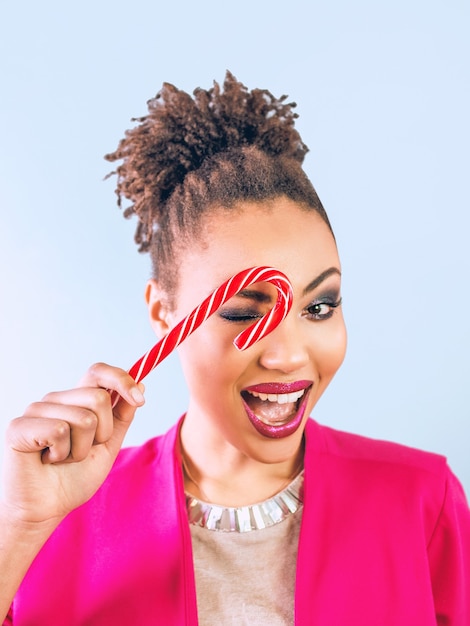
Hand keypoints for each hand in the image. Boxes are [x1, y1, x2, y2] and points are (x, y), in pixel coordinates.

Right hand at [1, 363, 144, 527]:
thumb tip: (141, 386)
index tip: (139, 400)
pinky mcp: (19, 426)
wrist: (48, 508)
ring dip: (81, 449)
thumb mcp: (108, 445)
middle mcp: (56, 399)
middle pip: (98, 398)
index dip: (122, 380)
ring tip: (63, 459)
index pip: (99, 372)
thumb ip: (122, 416)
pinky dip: (61, 454)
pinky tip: (47, 460)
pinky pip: (58, 431)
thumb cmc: (75, 477)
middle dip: (102, 433)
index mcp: (76, 400)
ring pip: (83, 418)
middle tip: (83, 451)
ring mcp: (36, 410)